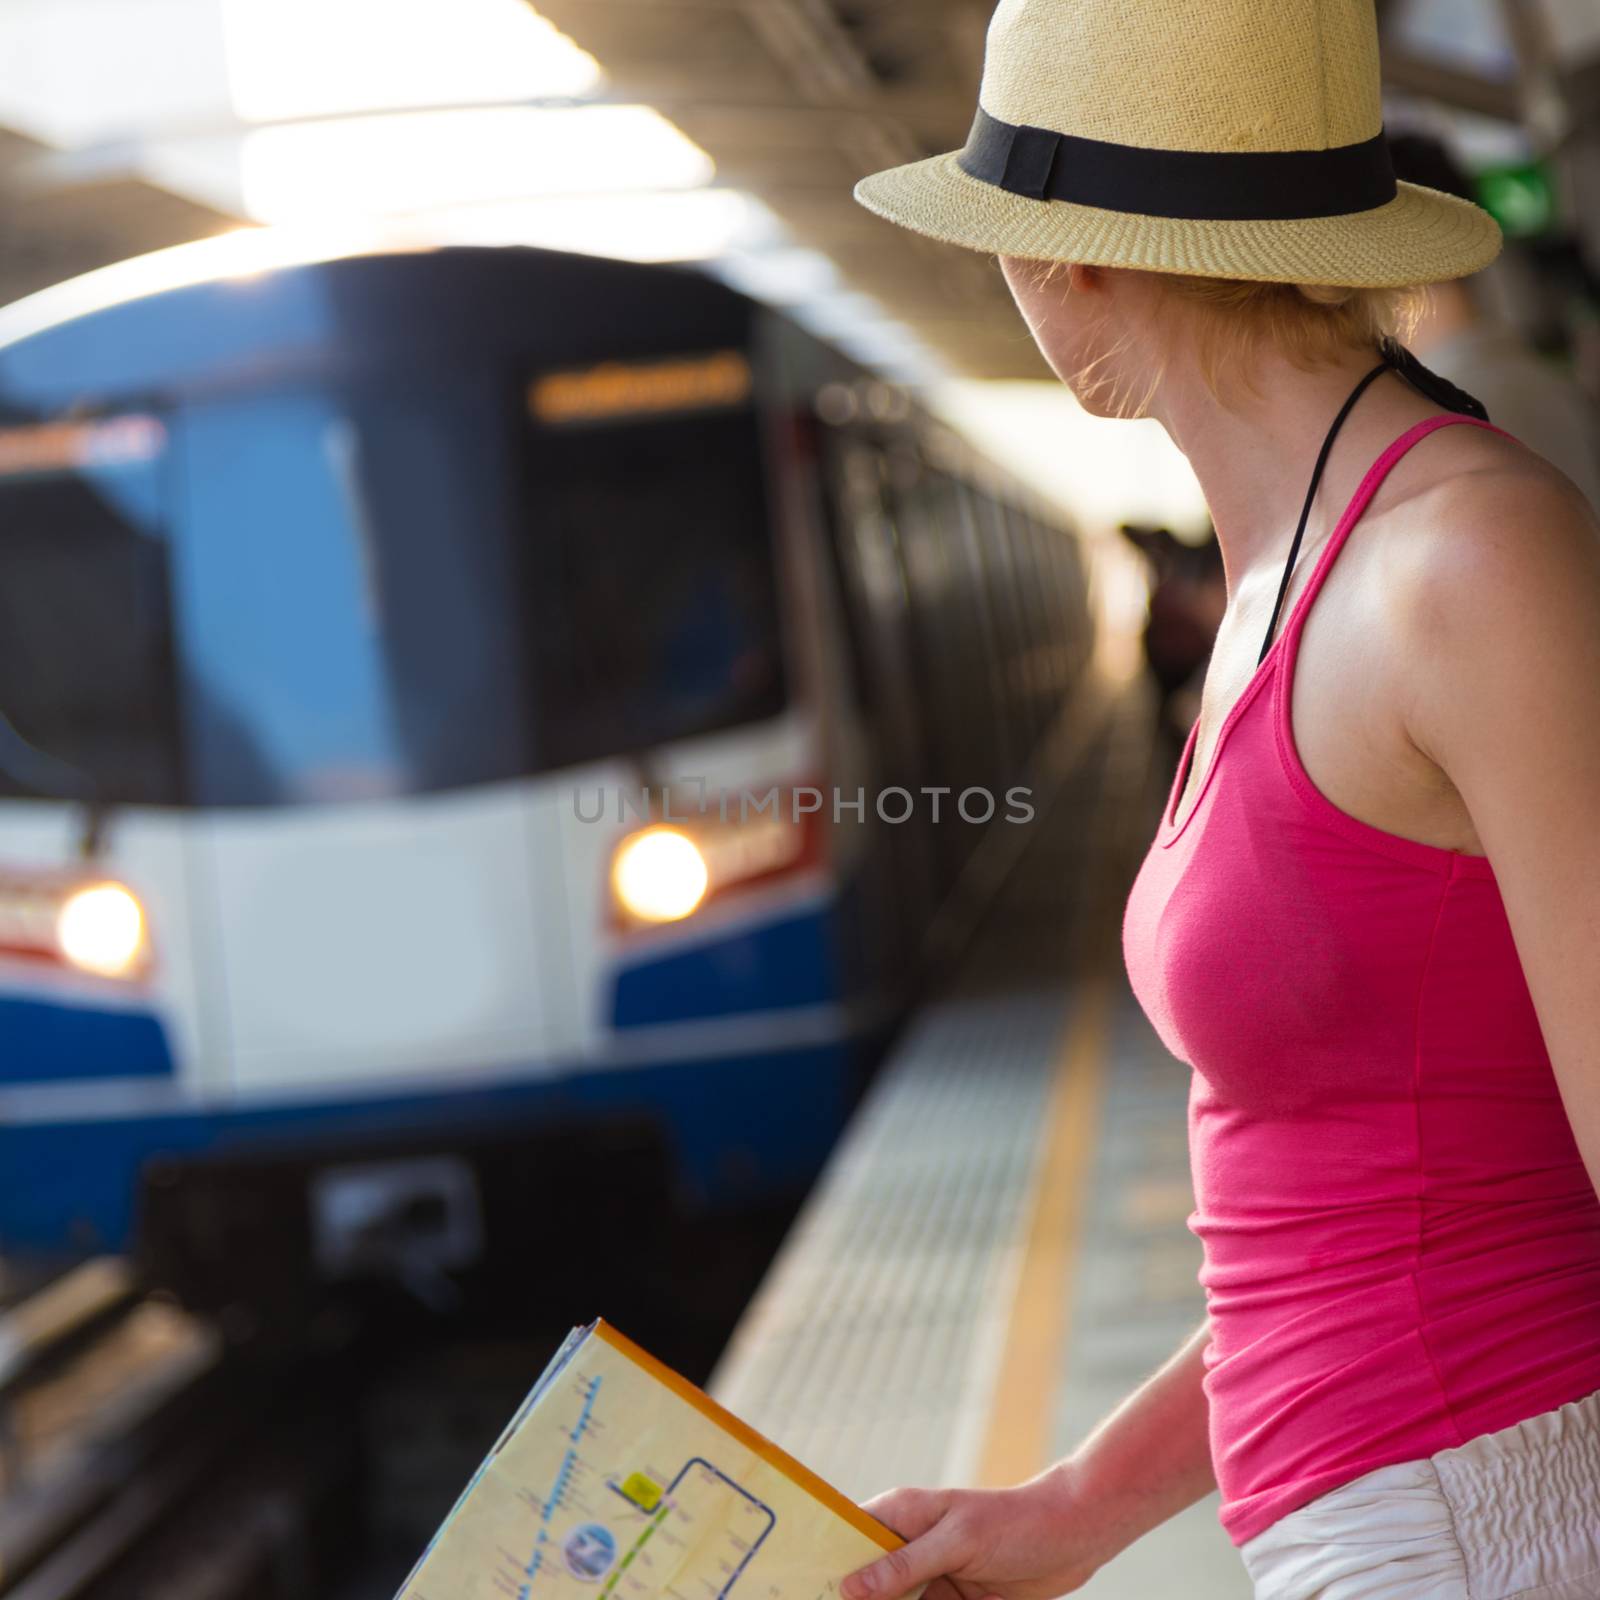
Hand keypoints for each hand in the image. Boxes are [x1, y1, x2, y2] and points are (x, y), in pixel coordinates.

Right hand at [840, 1465, 1113, 1599]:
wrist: (1073, 1537)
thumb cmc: (1013, 1522)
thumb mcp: (958, 1541)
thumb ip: (904, 1564)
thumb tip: (849, 1586)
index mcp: (899, 1513)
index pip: (846, 1537)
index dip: (823, 1564)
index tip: (799, 1589)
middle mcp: (906, 1546)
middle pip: (863, 1584)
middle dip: (849, 1599)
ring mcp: (927, 1578)